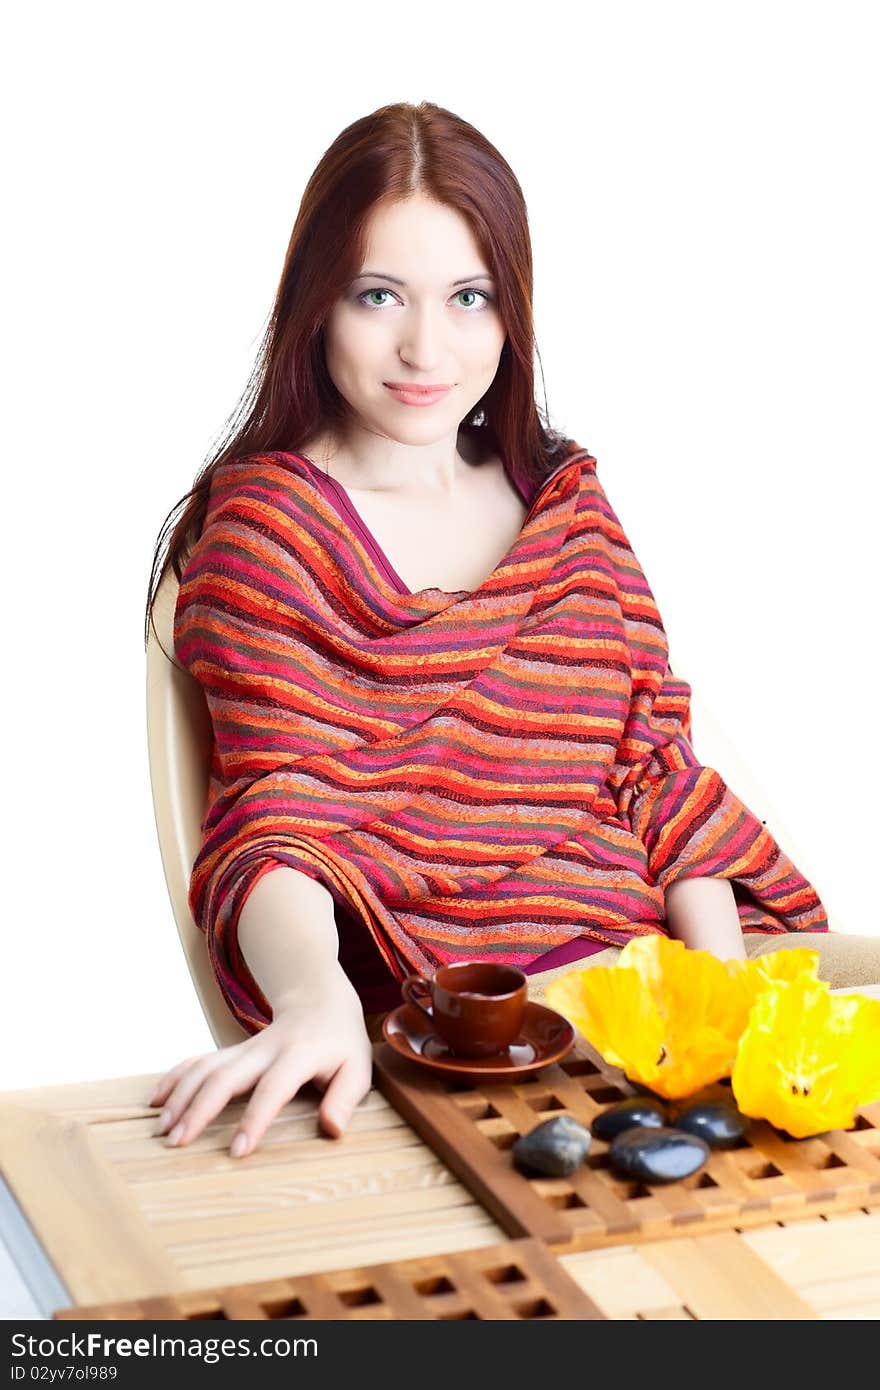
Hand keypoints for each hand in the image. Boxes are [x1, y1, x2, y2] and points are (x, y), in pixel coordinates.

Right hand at [147, 966, 373, 1157]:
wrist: (318, 997)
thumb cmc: (340, 1041)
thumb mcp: (358, 1068)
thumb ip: (345, 1099)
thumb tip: (332, 1130)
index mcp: (298, 1055)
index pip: (273, 1088)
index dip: (255, 1118)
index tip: (237, 1151)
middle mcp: (265, 1049)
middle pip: (225, 1075)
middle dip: (198, 1108)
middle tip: (177, 1142)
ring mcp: (243, 1047)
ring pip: (205, 1067)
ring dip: (180, 1096)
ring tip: (161, 1129)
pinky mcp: (229, 1050)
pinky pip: (197, 1061)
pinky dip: (174, 1078)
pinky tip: (154, 1101)